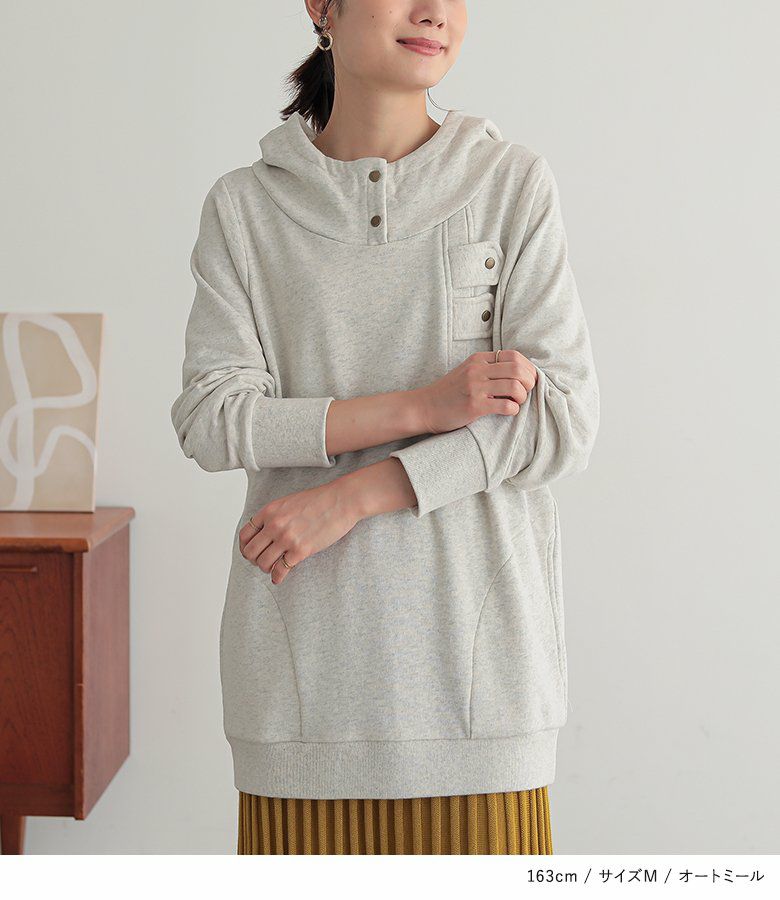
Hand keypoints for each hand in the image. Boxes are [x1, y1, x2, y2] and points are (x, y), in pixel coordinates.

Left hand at [239, 479, 361, 583]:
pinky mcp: (301, 550)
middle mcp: (274, 525)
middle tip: (262, 561)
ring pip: (263, 563)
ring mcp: (287, 538)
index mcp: (269, 511)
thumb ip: (274, 516)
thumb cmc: (319, 500)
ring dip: (266, 568)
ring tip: (274, 567)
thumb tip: (265, 533)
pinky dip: (277, 577)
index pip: (245, 535)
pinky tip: (279, 577)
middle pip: (250, 552)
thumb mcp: (289, 502)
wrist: (341, 501)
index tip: (251, 552)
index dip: (245, 547)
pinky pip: (280, 570)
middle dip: (254, 560)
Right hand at [413, 349, 537, 433]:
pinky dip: (513, 410)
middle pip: (518, 369)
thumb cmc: (448, 393)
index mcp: (478, 359)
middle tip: (526, 392)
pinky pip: (505, 406)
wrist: (424, 408)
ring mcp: (475, 387)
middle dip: (529, 382)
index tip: (528, 380)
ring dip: (522, 397)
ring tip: (516, 402)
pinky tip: (508, 412)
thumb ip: (488, 369)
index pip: (514, 356)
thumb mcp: (467, 372)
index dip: (527, 368)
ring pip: (515, 387)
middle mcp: (477, 370)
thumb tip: (518, 374)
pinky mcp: (474, 406)